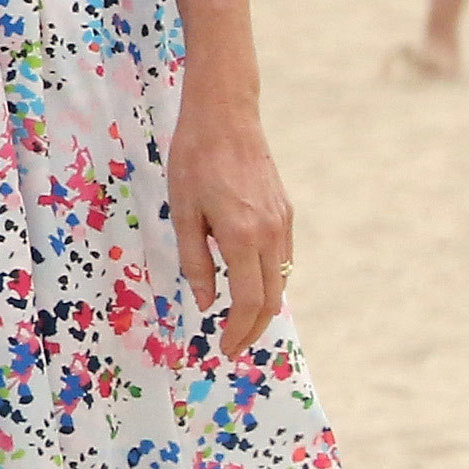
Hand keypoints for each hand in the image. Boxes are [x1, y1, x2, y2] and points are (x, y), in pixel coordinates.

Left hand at [166, 81, 294, 357]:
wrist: (226, 119)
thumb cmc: (194, 162)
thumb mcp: (183, 214)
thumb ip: (195, 262)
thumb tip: (206, 303)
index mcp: (242, 237)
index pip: (248, 302)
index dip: (237, 331)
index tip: (222, 349)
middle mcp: (271, 234)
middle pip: (271, 300)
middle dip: (252, 329)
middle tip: (230, 346)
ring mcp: (283, 224)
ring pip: (281, 282)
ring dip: (262, 309)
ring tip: (237, 324)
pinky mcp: (286, 213)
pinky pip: (282, 260)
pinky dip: (269, 282)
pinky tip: (248, 287)